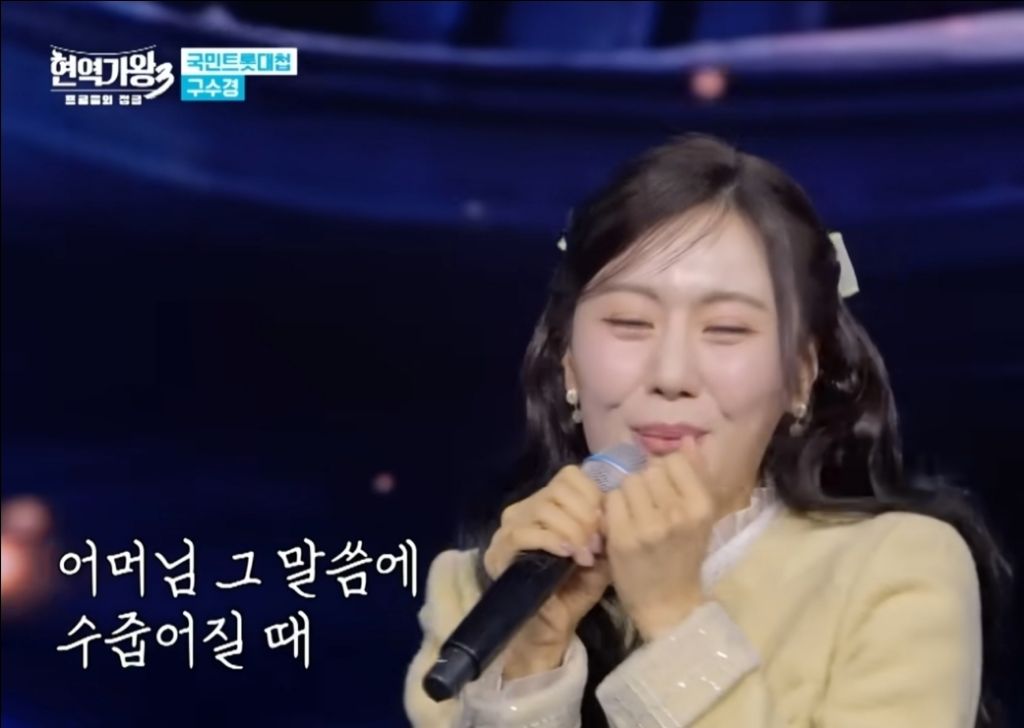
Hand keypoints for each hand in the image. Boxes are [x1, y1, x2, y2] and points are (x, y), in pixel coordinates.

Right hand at [483, 465, 610, 677]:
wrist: (552, 626)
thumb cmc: (576, 588)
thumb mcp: (600, 553)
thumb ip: (605, 527)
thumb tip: (614, 504)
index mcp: (548, 503)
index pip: (570, 476)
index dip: (592, 496)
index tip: (605, 524)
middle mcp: (524, 508)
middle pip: (557, 489)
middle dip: (584, 515)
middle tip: (597, 544)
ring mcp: (508, 528)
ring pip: (543, 508)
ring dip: (571, 530)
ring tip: (585, 555)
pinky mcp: (499, 551)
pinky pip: (524, 533)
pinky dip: (551, 540)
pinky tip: (568, 555)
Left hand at [603, 436, 714, 640]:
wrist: (669, 603)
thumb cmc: (685, 555)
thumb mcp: (700, 515)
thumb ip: (695, 475)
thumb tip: (688, 439)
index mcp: (701, 505)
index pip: (673, 461)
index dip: (664, 472)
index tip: (664, 491)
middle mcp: (676, 513)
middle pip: (647, 470)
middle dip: (644, 484)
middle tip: (648, 507)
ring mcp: (647, 526)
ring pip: (627, 482)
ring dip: (626, 495)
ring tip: (634, 515)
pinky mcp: (621, 538)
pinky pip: (610, 500)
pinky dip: (612, 509)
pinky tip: (620, 524)